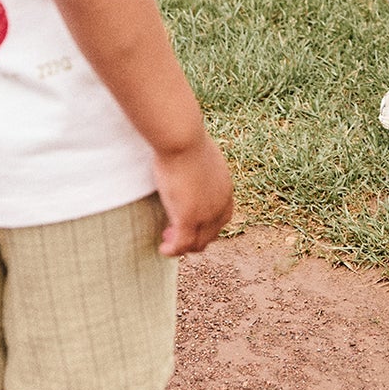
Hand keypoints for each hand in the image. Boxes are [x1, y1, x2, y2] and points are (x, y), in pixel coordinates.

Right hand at [154, 134, 234, 256]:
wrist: (183, 139)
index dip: (207, 224)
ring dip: (182, 245)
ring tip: (167, 241)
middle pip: (210, 234)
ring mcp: (206, 214)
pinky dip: (173, 251)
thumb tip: (187, 161)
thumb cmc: (187, 139)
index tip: (189, 220)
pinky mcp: (189, 218)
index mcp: (225, 188)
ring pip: (197, 243)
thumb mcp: (199, 155)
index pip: (221, 217)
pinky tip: (163, 249)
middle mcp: (219, 204)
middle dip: (193, 237)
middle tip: (172, 232)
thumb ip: (198, 167)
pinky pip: (182, 244)